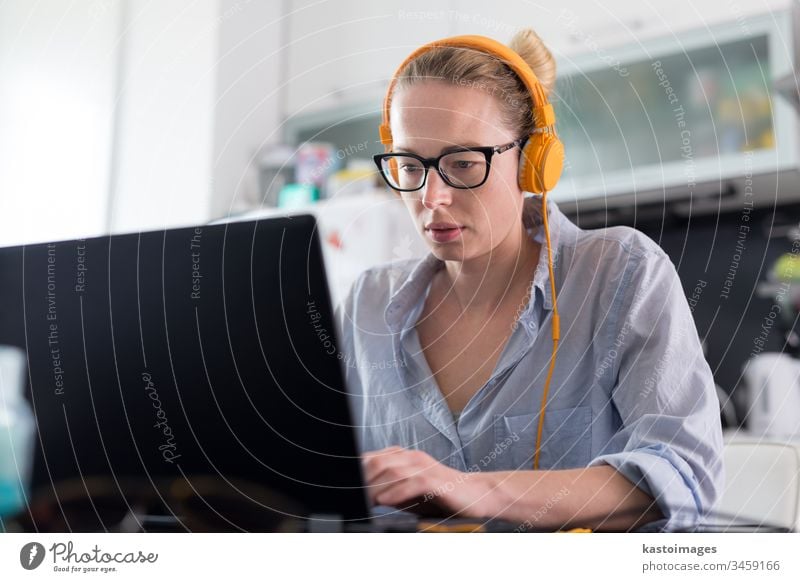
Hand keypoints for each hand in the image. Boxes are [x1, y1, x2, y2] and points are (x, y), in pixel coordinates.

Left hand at [361, 446, 495, 518]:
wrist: (477, 495)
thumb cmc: (441, 496)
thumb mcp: (408, 493)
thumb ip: (388, 490)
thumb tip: (363, 496)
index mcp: (404, 458)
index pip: (372, 459)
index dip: (356, 471)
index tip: (343, 486)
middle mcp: (412, 458)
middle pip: (378, 463)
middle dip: (362, 480)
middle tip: (351, 496)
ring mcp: (424, 467)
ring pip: (392, 472)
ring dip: (375, 487)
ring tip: (363, 500)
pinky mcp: (436, 480)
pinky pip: (412, 483)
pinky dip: (396, 492)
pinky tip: (384, 502)